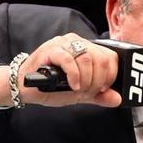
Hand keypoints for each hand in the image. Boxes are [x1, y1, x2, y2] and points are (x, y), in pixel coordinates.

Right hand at [0, 33, 121, 107]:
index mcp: (86, 49)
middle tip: (88, 91)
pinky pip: (68, 59)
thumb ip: (98, 95)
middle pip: (101, 58)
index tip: (102, 89)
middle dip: (98, 81)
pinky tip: (72, 85)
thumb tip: (117, 99)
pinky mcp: (50, 49)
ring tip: (78, 89)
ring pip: (87, 58)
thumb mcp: (80, 93)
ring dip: (86, 80)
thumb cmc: (51, 87)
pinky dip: (74, 75)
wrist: (25, 88)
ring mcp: (63, 44)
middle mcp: (76, 42)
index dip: (110, 76)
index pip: (110, 57)